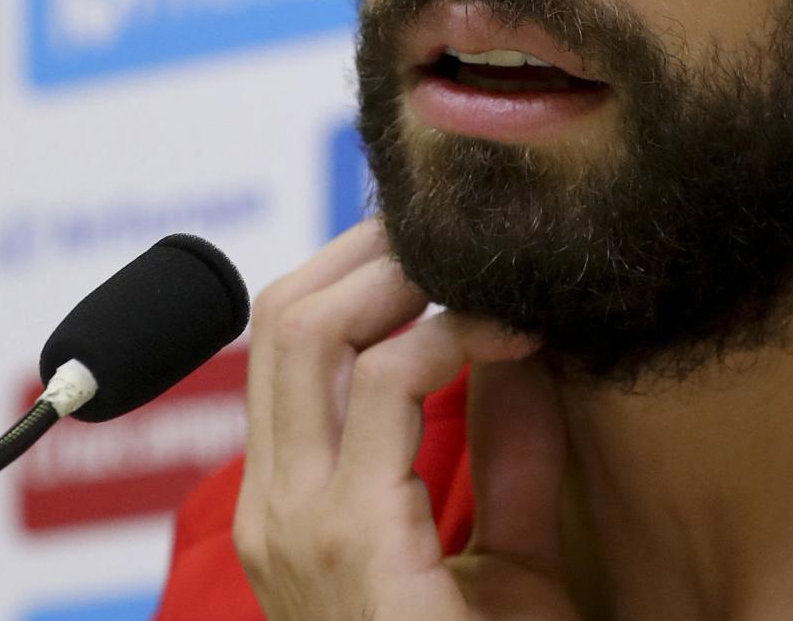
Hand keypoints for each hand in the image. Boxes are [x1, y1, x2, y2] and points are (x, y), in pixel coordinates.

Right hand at [234, 220, 581, 619]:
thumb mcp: (503, 558)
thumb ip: (505, 452)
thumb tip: (520, 345)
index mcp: (289, 501)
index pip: (285, 338)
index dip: (358, 269)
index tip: (446, 249)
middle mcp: (273, 503)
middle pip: (281, 313)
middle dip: (370, 249)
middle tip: (457, 234)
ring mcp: (298, 520)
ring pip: (308, 327)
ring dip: (400, 276)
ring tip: (478, 270)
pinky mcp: (350, 539)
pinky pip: (381, 387)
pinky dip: (443, 337)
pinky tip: (502, 336)